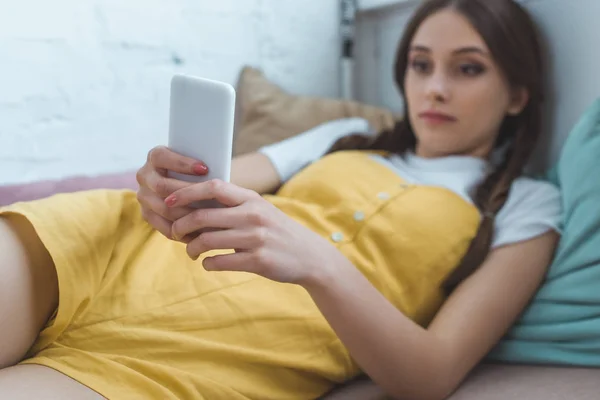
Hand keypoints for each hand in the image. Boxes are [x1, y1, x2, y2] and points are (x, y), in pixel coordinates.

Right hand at [136, 146, 208, 238]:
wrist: (184, 189)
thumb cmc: (198, 174)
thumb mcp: (197, 166)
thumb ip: (202, 166)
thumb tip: (214, 171)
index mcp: (155, 157)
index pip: (161, 157)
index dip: (182, 163)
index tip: (205, 169)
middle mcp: (144, 175)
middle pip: (161, 185)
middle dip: (186, 193)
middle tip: (209, 199)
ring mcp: (143, 196)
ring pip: (163, 208)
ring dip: (185, 213)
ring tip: (207, 217)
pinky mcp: (147, 214)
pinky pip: (162, 225)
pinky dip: (181, 229)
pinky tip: (199, 231)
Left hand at [165, 179, 345, 285]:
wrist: (309, 256)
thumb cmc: (277, 232)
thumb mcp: (260, 210)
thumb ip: (234, 205)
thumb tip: (193, 203)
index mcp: (251, 199)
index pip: (213, 187)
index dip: (187, 192)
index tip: (169, 200)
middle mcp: (253, 216)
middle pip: (202, 216)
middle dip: (181, 226)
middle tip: (176, 233)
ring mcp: (256, 239)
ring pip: (206, 241)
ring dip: (191, 249)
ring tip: (191, 252)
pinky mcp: (258, 261)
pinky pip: (219, 262)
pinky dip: (208, 264)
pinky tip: (208, 264)